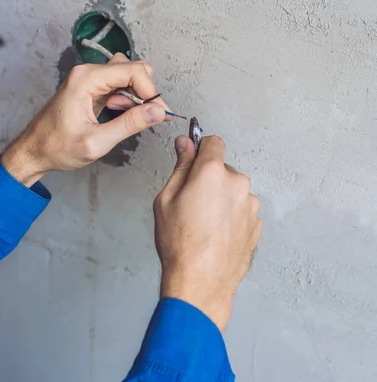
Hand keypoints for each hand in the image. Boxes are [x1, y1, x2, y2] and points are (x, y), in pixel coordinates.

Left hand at [1, 53, 172, 185]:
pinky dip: (125, 100)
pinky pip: (116, 86)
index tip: (160, 113)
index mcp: (86, 79)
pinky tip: (119, 117)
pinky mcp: (89, 89)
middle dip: (145, 93)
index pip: (134, 71)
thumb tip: (158, 112)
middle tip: (146, 118)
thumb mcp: (97, 141)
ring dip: (135, 97)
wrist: (33, 152)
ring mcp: (87, 80)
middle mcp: (87, 73)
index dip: (151, 92)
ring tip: (127, 121)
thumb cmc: (56, 148)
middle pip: (132, 69)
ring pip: (126, 77)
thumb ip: (130, 124)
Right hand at [153, 135, 261, 330]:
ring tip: (204, 224)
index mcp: (213, 172)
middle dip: (208, 180)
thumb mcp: (166, 200)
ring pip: (233, 191)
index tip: (192, 158)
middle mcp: (238, 183)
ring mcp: (250, 205)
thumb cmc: (180, 243)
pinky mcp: (257, 224)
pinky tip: (215, 235)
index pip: (213, 142)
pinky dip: (230, 217)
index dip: (200, 149)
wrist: (201, 281)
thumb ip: (180, 166)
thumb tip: (185, 144)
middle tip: (190, 204)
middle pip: (222, 169)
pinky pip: (241, 211)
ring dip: (221, 199)